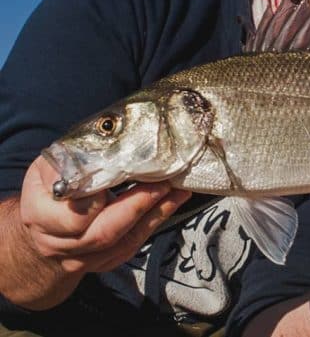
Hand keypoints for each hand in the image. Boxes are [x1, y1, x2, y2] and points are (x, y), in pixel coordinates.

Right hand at [19, 155, 190, 277]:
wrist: (40, 232)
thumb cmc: (48, 189)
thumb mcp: (48, 168)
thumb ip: (69, 160)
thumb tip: (103, 139)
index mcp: (42, 217)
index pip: (73, 217)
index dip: (97, 202)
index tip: (120, 177)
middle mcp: (61, 243)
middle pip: (103, 233)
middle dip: (138, 207)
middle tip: (164, 183)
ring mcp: (82, 258)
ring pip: (123, 243)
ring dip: (155, 215)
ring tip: (179, 191)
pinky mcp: (103, 262)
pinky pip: (132, 247)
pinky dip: (154, 223)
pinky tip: (173, 202)